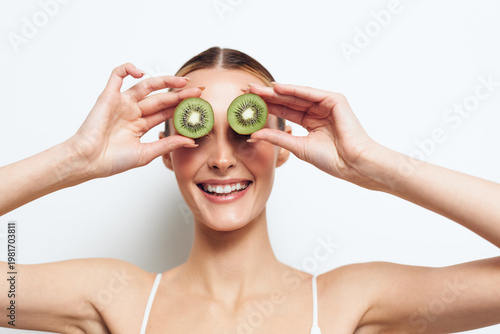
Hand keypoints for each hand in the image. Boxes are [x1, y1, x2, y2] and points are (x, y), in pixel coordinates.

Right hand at [66, 63, 202, 178]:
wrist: (87, 162)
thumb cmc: (112, 161)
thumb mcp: (147, 153)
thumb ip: (168, 144)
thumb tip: (192, 140)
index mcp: (140, 125)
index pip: (166, 112)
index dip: (182, 107)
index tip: (199, 105)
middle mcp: (133, 112)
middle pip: (161, 98)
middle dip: (180, 94)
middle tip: (199, 90)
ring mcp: (122, 103)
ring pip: (146, 85)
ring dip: (165, 81)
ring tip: (183, 81)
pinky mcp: (108, 96)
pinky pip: (117, 75)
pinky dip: (128, 69)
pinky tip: (142, 73)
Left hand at [247, 83, 379, 186]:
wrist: (352, 163)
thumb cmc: (332, 159)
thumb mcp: (297, 147)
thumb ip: (277, 138)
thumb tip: (254, 134)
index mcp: (310, 122)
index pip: (284, 111)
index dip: (266, 107)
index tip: (247, 104)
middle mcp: (317, 111)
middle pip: (287, 101)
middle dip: (267, 96)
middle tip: (246, 90)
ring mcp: (326, 104)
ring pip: (296, 95)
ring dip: (275, 91)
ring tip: (256, 89)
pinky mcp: (334, 100)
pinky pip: (309, 92)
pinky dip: (293, 89)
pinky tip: (276, 88)